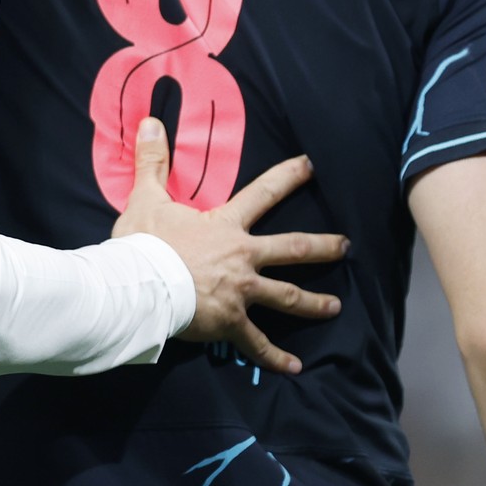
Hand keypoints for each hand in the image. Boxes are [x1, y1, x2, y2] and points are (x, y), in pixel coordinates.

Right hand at [112, 117, 346, 373]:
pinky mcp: (231, 322)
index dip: (288, 177)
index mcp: (225, 226)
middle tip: (345, 246)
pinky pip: (258, 343)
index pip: (262, 193)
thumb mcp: (146, 197)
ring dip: (314, 303)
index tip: (311, 166)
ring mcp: (242, 291)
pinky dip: (276, 357)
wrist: (140, 285)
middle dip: (322, 247)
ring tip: (336, 307)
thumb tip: (150, 120)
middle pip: (292, 249)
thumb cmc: (144, 243)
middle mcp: (243, 256)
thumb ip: (152, 160)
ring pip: (288, 297)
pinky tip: (294, 366)